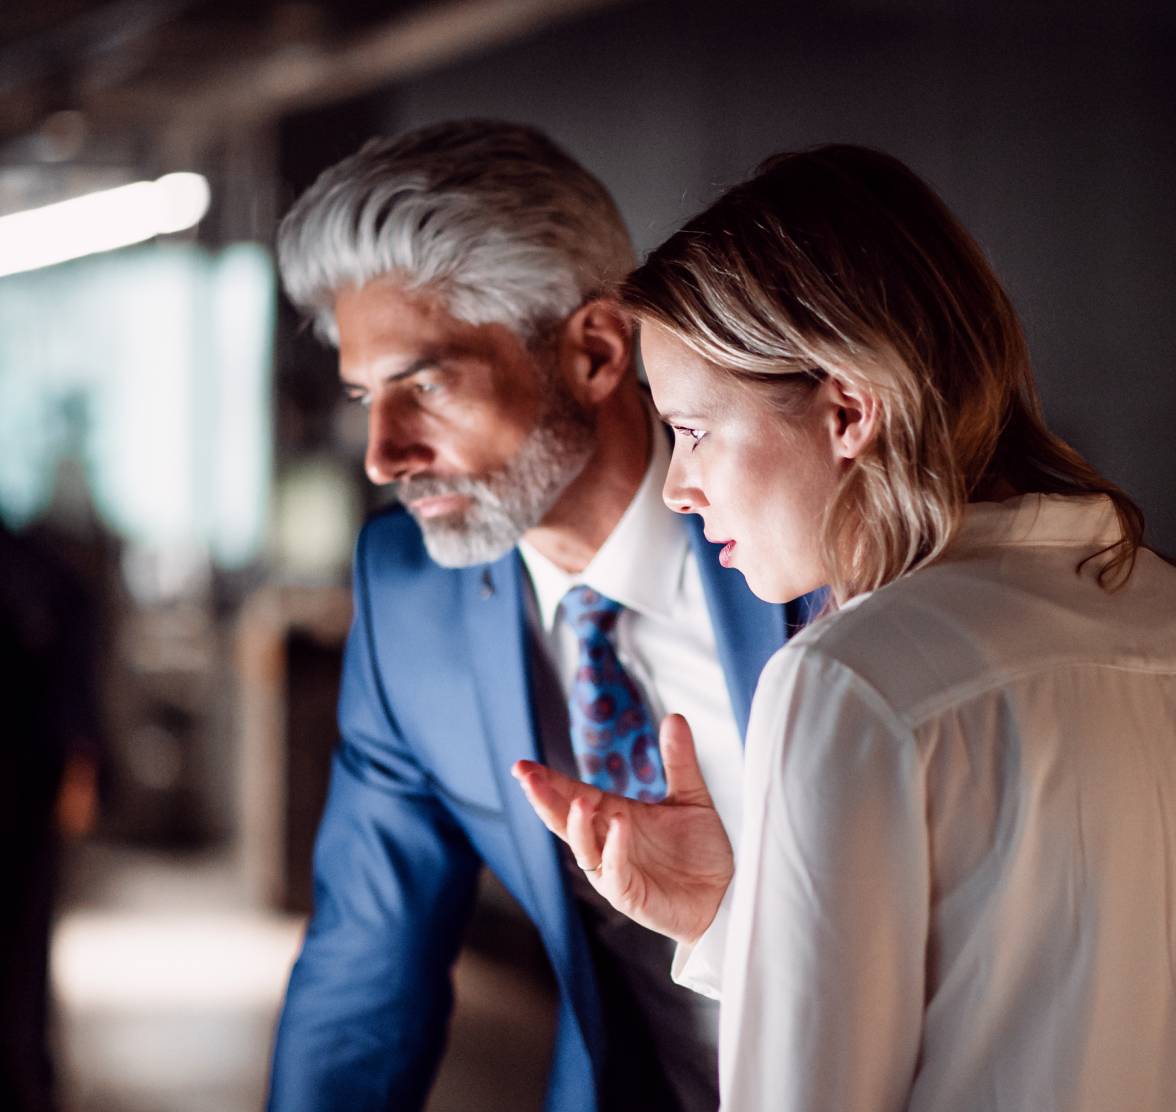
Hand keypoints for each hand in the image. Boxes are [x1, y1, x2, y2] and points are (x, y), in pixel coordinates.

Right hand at [512, 714, 732, 944]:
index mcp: (614, 816)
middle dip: (544, 799)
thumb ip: (679, 760)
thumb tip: (674, 717)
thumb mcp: (691, 797)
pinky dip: (614, 848)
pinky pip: (615, 871)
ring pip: (583, 847)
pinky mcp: (629, 894)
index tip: (523, 766)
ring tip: (579, 800)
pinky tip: (619, 825)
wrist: (725, 894)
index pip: (573, 795)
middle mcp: (607, 842)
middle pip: (565, 819)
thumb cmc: (701, 852)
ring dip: (577, 824)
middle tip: (526, 776)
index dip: (548, 781)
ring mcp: (614, 870)